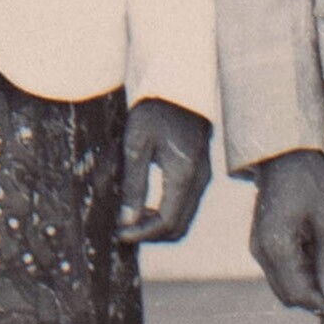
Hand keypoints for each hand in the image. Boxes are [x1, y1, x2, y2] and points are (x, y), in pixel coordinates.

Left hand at [118, 101, 214, 245]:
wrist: (178, 89)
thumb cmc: (154, 112)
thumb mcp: (136, 146)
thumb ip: (133, 185)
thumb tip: (127, 220)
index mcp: (184, 174)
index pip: (166, 221)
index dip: (142, 234)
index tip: (119, 234)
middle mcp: (199, 180)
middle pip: (178, 227)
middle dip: (150, 235)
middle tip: (123, 231)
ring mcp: (203, 178)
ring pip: (184, 219)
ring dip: (158, 227)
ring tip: (132, 220)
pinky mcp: (201, 174)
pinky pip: (187, 207)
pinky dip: (167, 215)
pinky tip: (147, 207)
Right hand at [250, 147, 323, 313]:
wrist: (285, 155)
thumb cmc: (312, 182)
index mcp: (276, 247)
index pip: (298, 293)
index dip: (322, 307)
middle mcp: (261, 252)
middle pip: (288, 294)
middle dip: (315, 302)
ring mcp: (259, 248)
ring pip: (283, 285)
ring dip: (309, 290)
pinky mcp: (263, 242)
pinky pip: (281, 271)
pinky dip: (301, 276)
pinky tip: (323, 268)